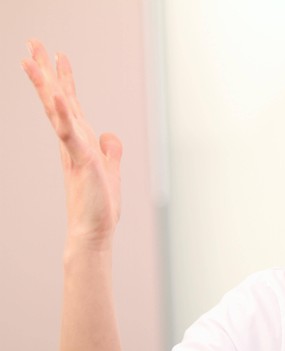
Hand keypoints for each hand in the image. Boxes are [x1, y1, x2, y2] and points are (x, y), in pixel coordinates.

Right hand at [22, 40, 121, 251]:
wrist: (93, 231)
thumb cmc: (99, 206)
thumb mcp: (110, 170)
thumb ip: (110, 150)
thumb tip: (109, 134)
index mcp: (78, 141)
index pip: (69, 103)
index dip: (64, 79)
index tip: (57, 54)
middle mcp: (72, 141)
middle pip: (56, 99)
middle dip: (45, 70)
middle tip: (32, 42)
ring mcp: (74, 150)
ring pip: (56, 110)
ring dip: (45, 84)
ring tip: (31, 59)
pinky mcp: (81, 160)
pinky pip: (70, 133)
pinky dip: (65, 114)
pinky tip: (58, 95)